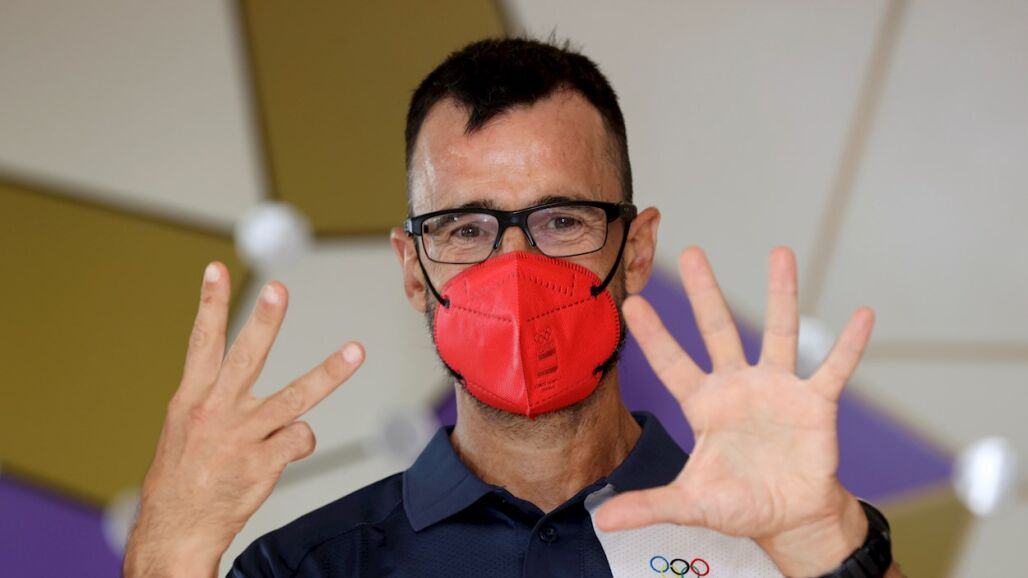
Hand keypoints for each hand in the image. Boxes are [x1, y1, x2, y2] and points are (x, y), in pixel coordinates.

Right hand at [123, 262, 364, 577]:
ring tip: (356, 352)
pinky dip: (298, 442)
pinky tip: (282, 453)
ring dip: (330, 373)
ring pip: (296, 397)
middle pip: (247, 357)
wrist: (175, 530)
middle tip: (279, 288)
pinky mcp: (264, 463)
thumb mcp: (183, 430)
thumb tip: (234, 382)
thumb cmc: (180, 479)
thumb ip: (210, 400)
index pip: (201, 342)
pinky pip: (300, 439)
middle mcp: (217, 412)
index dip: (208, 304)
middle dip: (264, 320)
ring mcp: (243, 437)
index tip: (214, 268)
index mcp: (191, 399)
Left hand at [596, 247, 873, 576]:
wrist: (789, 517)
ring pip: (778, 332)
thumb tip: (603, 521)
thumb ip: (650, 505)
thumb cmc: (739, 503)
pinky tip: (862, 316)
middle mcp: (738, 386)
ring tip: (780, 253)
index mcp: (704, 405)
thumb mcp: (691, 503)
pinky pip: (833, 369)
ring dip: (781, 293)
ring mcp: (777, 389)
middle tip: (693, 252)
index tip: (632, 301)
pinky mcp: (815, 403)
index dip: (654, 335)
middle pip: (719, 330)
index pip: (672, 364)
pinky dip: (848, 345)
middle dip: (705, 293)